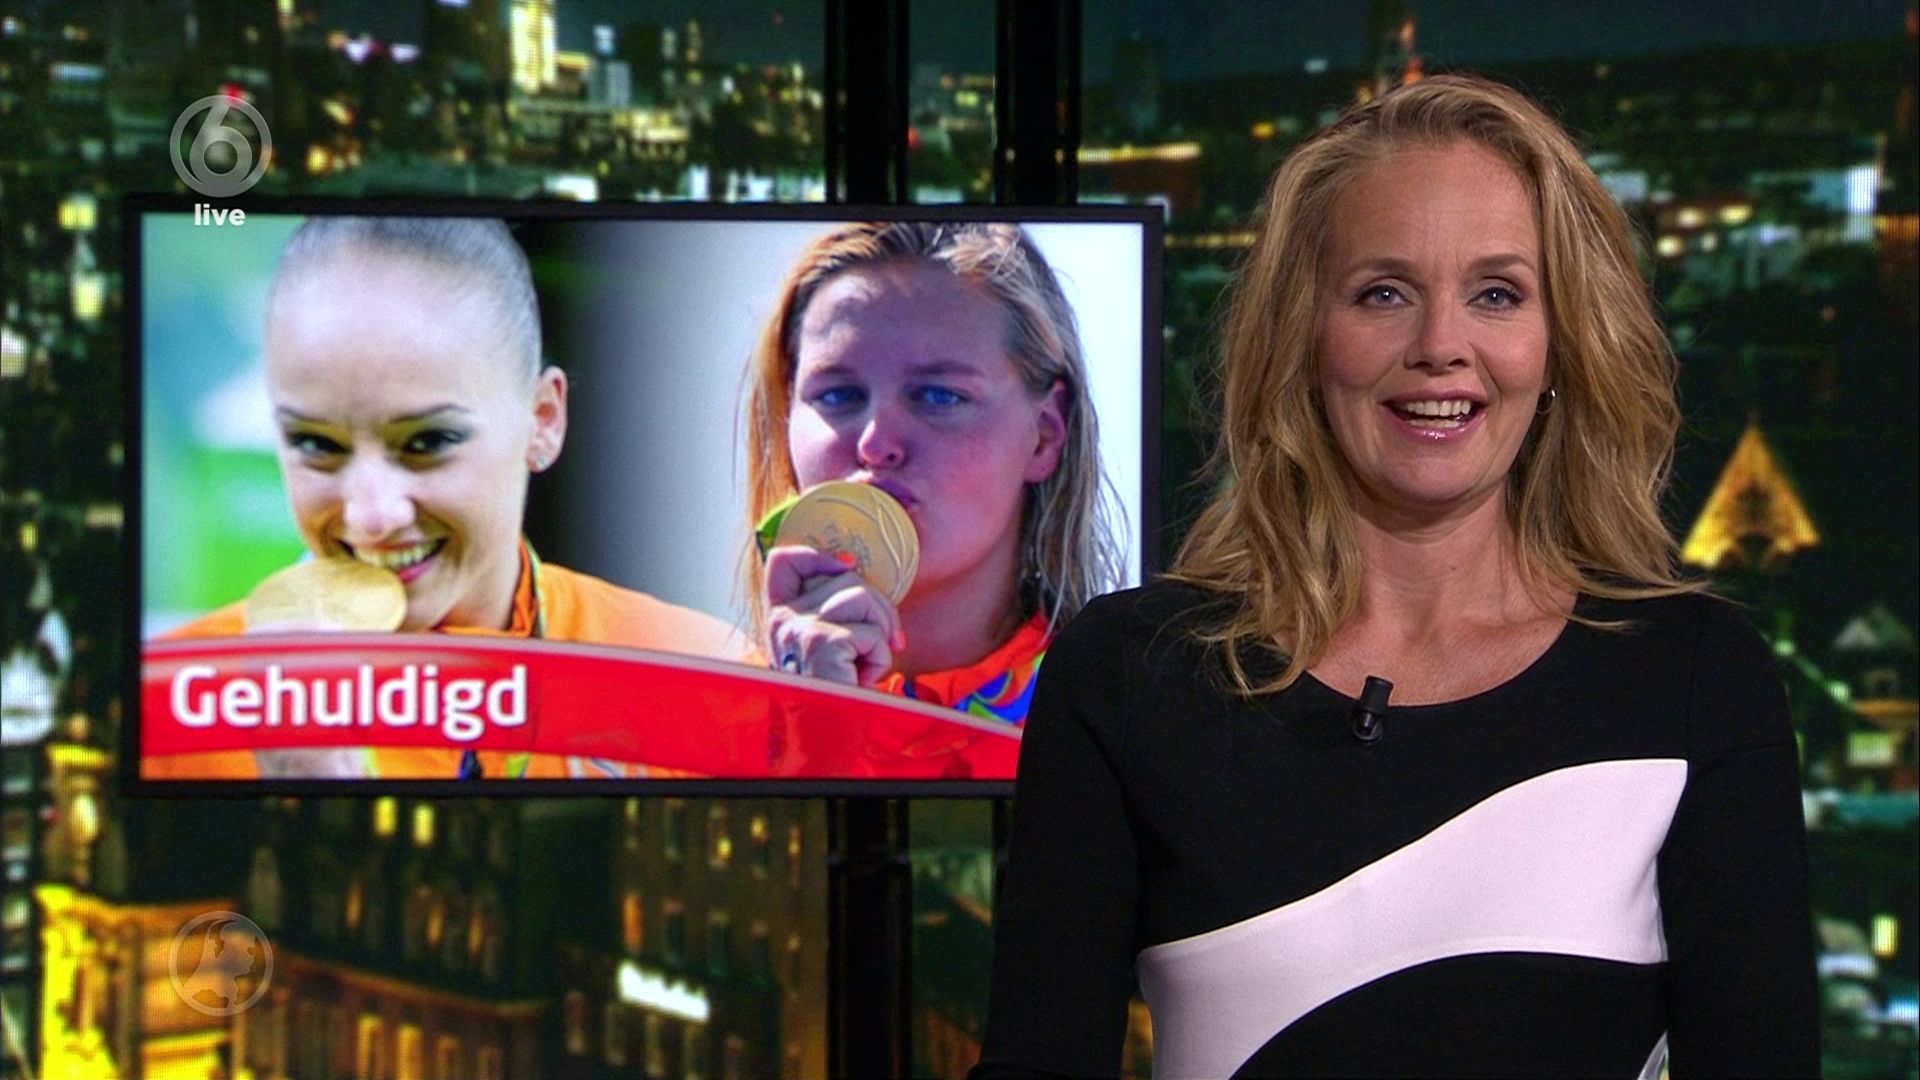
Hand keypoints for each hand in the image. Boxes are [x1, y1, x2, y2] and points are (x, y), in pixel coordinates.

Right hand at [764, 545, 904, 687]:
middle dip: (878, 606)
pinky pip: (872, 632)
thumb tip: (852, 564)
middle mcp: (782, 619)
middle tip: (881, 641)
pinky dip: (879, 657)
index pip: (784, 559)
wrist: (823, 739)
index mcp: (780, 616)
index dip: (821, 556)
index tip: (848, 570)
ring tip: (865, 663)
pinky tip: (863, 678)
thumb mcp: (825, 645)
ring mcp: (799, 629)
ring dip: (880, 632)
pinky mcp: (822, 643)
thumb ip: (831, 609)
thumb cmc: (832, 694)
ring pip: (862, 596)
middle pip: (845, 576)